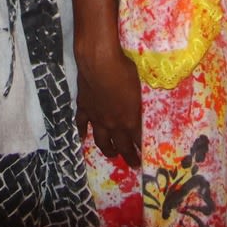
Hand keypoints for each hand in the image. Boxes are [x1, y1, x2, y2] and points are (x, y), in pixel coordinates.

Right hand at [76, 44, 143, 166]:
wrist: (99, 63)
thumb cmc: (124, 71)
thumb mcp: (139, 88)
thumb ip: (138, 104)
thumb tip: (139, 108)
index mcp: (129, 119)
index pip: (138, 140)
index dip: (142, 150)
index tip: (146, 157)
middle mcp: (113, 123)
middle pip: (121, 145)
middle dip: (128, 156)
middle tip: (133, 163)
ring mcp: (96, 118)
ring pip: (101, 140)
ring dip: (108, 149)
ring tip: (112, 154)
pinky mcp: (83, 108)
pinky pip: (81, 124)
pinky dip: (81, 133)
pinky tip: (81, 139)